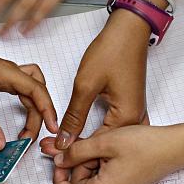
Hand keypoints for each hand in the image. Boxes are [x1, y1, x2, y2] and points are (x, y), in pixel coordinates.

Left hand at [0, 32, 58, 148]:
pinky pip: (21, 88)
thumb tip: (0, 143)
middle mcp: (8, 70)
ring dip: (36, 107)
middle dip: (41, 114)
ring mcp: (4, 73)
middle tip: (32, 137)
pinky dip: (27, 102)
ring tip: (31, 128)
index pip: (36, 89)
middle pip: (37, 91)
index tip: (52, 128)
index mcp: (4, 71)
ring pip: (32, 88)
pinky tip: (23, 114)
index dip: (48, 109)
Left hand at [44, 125, 180, 183]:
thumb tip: (58, 160)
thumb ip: (76, 152)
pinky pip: (103, 181)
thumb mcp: (103, 142)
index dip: (58, 179)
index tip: (60, 161)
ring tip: (104, 146)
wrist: (172, 148)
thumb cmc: (143, 145)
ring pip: (91, 182)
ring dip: (89, 164)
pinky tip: (111, 151)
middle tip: (88, 145)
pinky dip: (100, 166)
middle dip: (77, 166)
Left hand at [54, 10, 148, 149]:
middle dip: (75, 149)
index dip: (70, 151)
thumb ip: (74, 116)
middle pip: (103, 146)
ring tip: (60, 144)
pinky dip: (95, 133)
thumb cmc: (113, 51)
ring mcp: (135, 114)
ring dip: (84, 142)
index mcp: (127, 119)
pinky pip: (112, 128)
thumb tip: (64, 140)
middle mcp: (135, 121)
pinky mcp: (130, 107)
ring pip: (107, 139)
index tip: (48, 152)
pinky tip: (81, 134)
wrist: (130, 30)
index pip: (96, 147)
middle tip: (49, 149)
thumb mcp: (86, 85)